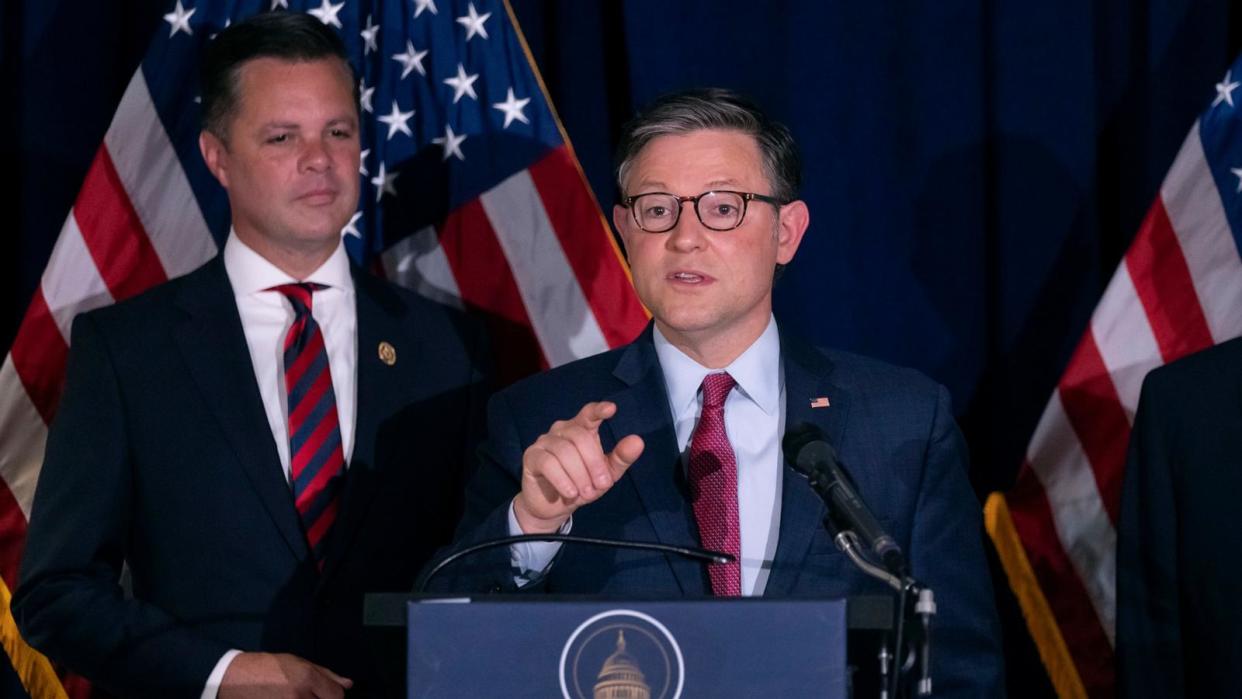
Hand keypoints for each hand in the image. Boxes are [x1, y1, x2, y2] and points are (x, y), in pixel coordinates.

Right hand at [219, 652, 352, 698]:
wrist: (234, 679)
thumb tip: (348, 684)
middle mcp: (300, 697)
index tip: (327, 694)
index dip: (334, 696)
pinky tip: (289, 697)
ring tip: (297, 695)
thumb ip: (325, 674)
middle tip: (310, 694)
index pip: (337, 696)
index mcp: (307, 679)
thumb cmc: (267, 667)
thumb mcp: (297, 662)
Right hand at [513, 401, 643, 533]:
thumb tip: (638, 441)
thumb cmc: (581, 485)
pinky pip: (548, 464)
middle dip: (594, 463)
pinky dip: (563, 480)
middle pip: (580, 437)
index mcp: (581, 429)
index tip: (611, 409)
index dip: (598, 410)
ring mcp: (544, 441)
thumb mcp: (606, 474)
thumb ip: (621, 458)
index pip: (589, 413)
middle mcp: (561, 430)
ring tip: (585, 494)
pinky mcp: (532, 456)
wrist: (553, 507)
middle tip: (601, 485)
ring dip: (579, 476)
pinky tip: (570, 494)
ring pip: (565, 452)